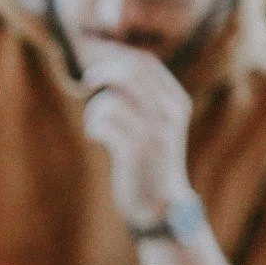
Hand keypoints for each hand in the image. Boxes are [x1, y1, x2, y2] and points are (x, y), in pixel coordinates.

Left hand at [80, 41, 194, 227]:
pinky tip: (97, 136)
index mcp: (176, 102)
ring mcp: (153, 130)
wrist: (161, 205)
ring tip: (97, 125)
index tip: (99, 69)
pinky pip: (104, 120)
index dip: (116, 59)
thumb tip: (116, 67)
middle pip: (129, 71)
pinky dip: (93, 126)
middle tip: (88, 82)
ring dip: (95, 109)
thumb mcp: (158, 125)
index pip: (145, 62)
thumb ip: (145, 98)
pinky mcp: (135, 149)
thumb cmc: (151, 162)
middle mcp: (169, 112)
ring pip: (112, 99)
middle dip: (102, 72)